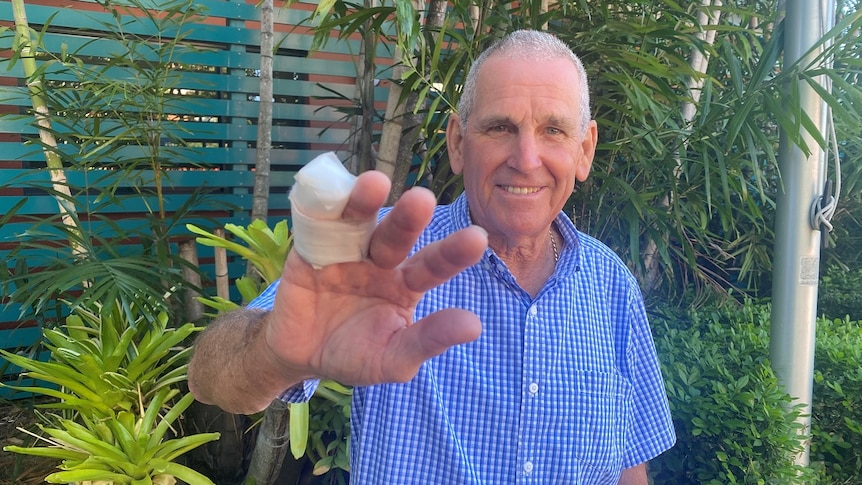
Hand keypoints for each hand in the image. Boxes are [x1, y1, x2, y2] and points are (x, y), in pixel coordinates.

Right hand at [263, 170, 487, 385]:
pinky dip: (322, 208)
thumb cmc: (356, 354)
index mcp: (407, 283)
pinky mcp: (311, 248)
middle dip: (408, 218)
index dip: (453, 252)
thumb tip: (473, 326)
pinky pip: (316, 225)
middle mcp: (381, 260)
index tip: (477, 238)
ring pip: (358, 220)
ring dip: (365, 201)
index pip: (433, 265)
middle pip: (397, 235)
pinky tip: (328, 195)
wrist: (301, 355)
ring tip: (374, 183)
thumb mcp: (393, 359)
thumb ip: (428, 340)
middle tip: (422, 199)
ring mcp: (345, 250)